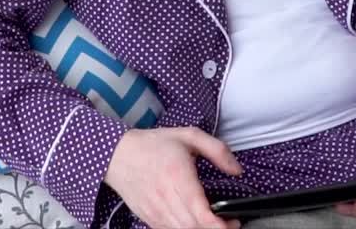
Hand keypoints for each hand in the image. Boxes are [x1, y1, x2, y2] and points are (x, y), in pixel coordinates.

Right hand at [105, 127, 242, 228]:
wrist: (118, 155)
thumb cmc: (154, 145)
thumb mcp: (189, 136)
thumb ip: (218, 150)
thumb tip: (237, 170)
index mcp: (178, 177)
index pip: (201, 213)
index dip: (219, 225)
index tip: (233, 221)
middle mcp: (166, 198)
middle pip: (195, 228)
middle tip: (229, 222)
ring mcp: (156, 212)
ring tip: (212, 222)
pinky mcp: (149, 219)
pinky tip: (192, 220)